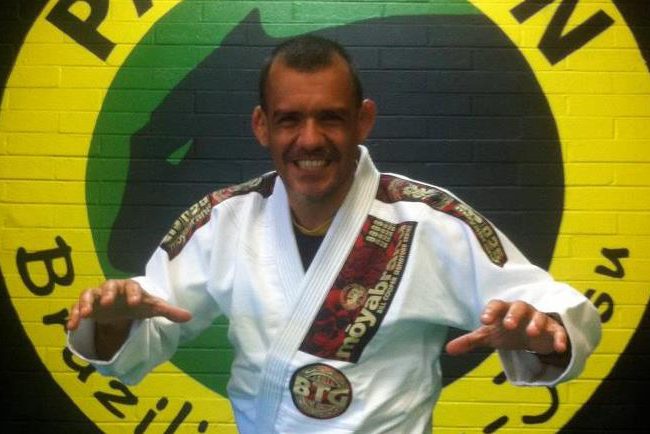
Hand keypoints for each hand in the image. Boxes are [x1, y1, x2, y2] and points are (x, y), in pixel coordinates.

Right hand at [66, 279, 191, 330]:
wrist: (121, 306)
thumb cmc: (138, 304)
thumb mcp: (152, 308)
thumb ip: (168, 311)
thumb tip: (189, 317)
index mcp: (130, 288)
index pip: (133, 287)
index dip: (134, 294)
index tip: (136, 304)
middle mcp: (112, 289)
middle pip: (109, 286)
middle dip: (108, 294)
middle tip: (107, 304)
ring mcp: (97, 296)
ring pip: (89, 294)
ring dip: (86, 303)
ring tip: (84, 315)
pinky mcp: (87, 306)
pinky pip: (76, 308)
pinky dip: (73, 316)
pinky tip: (71, 327)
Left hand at [445, 299, 568, 356]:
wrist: (532, 334)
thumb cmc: (507, 331)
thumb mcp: (489, 336)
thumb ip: (470, 341)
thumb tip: (448, 350)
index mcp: (504, 310)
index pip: (496, 305)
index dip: (490, 311)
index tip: (484, 320)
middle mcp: (522, 311)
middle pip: (519, 306)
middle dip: (514, 315)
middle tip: (508, 324)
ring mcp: (539, 319)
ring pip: (539, 316)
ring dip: (536, 323)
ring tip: (531, 333)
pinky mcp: (554, 330)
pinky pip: (558, 331)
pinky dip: (560, 338)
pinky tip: (559, 347)